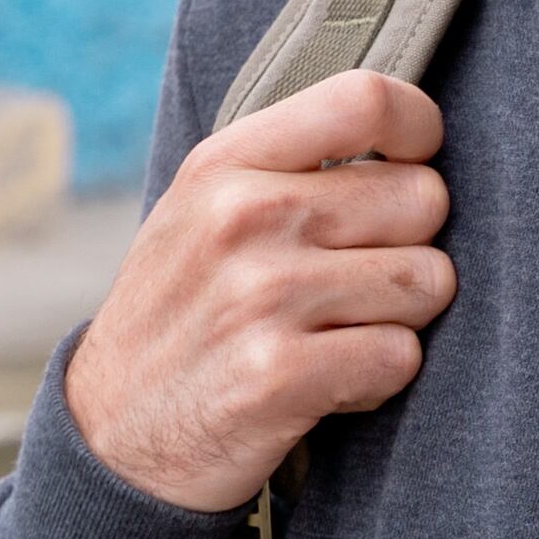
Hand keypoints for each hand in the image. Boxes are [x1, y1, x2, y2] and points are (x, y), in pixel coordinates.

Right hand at [64, 71, 457, 512]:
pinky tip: (330, 382)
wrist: (111, 438)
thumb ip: (290, 166)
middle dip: (410, 246)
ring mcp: (262, 295)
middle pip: (423, 198)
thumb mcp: (201, 211)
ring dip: (400, 318)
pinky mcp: (281, 375)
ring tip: (337, 333)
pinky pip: (401, 356)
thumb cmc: (181, 313)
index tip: (412, 166)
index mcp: (225, 164)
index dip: (419, 130)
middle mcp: (243, 216)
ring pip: (427, 281)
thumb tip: (414, 145)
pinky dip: (380, 378)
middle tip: (357, 282)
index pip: (364, 100)